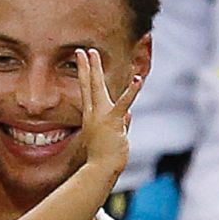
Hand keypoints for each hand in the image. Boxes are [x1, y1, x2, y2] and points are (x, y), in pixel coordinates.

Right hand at [76, 49, 139, 173]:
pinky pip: (123, 102)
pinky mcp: (112, 120)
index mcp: (92, 116)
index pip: (87, 91)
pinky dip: (132, 91)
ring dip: (95, 69)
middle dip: (86, 66)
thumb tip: (129, 114)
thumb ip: (122, 123)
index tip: (82, 61)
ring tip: (94, 53)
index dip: (85, 75)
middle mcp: (93, 113)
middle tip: (83, 51)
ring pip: (97, 87)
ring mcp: (101, 116)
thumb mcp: (116, 135)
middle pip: (89, 85)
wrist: (101, 168)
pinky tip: (137, 79)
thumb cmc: (106, 157)